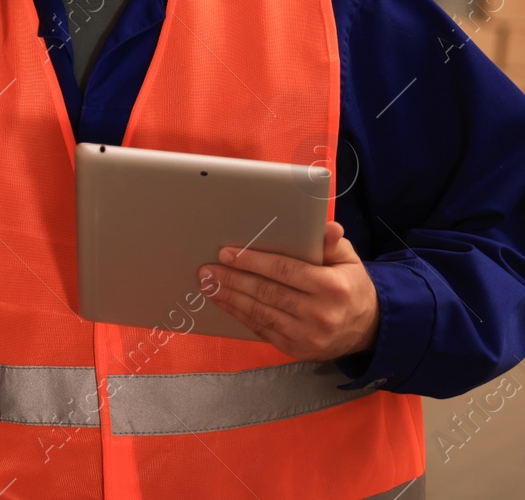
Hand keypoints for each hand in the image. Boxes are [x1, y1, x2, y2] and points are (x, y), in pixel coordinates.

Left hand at [198, 221, 378, 360]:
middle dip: (233, 279)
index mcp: (332, 287)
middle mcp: (320, 314)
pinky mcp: (297, 350)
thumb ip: (332, 244)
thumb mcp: (349, 261)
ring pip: (260, 313)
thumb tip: (328, 226)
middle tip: (207, 269)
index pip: (285, 271)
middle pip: (267, 293)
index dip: (253, 261)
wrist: (369, 330)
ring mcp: (308, 336)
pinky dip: (240, 315)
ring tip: (208, 284)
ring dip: (229, 298)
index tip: (226, 253)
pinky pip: (262, 329)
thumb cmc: (351, 286)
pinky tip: (224, 302)